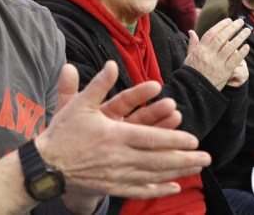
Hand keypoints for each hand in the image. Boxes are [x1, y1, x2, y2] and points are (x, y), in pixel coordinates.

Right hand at [37, 62, 210, 200]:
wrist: (46, 165)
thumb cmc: (63, 133)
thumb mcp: (78, 105)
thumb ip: (98, 85)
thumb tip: (111, 64)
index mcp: (114, 135)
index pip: (151, 139)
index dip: (174, 140)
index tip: (194, 140)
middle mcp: (119, 157)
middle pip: (159, 160)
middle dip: (185, 159)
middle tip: (207, 158)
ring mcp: (117, 175)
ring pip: (153, 175)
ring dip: (178, 172)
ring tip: (197, 169)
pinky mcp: (113, 186)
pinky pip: (140, 189)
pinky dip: (159, 189)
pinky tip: (174, 187)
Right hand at [183, 18, 250, 89]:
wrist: (194, 91)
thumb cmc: (191, 73)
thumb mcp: (189, 57)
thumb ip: (192, 44)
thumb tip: (191, 31)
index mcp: (200, 50)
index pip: (211, 33)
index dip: (221, 25)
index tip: (229, 20)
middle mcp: (209, 55)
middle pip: (222, 38)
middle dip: (232, 28)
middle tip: (240, 21)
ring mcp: (217, 64)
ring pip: (231, 47)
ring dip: (240, 37)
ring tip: (247, 31)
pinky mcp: (225, 72)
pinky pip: (235, 61)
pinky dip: (242, 53)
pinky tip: (247, 46)